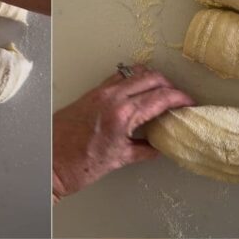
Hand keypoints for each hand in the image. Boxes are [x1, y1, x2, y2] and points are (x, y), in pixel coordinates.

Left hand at [53, 65, 194, 199]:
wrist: (48, 162)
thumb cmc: (79, 166)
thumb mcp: (118, 160)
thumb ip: (144, 149)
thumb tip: (160, 146)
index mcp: (123, 114)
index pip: (161, 97)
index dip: (180, 98)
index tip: (190, 103)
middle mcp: (112, 97)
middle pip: (152, 78)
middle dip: (170, 86)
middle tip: (178, 99)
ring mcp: (100, 92)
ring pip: (135, 73)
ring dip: (152, 80)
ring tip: (160, 94)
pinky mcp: (91, 93)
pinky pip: (118, 77)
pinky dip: (133, 80)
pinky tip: (137, 94)